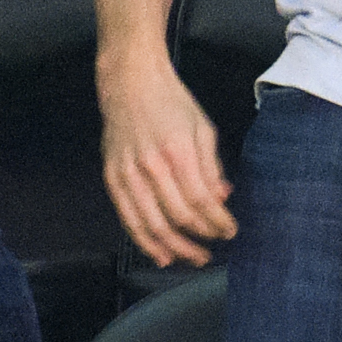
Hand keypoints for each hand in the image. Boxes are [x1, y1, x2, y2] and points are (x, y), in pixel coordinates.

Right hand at [100, 50, 236, 265]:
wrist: (130, 82)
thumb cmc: (168, 101)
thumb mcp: (202, 129)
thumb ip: (212, 168)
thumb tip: (221, 199)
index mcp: (178, 150)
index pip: (201, 200)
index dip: (218, 222)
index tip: (230, 231)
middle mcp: (151, 164)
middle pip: (178, 217)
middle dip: (200, 239)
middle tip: (213, 251)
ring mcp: (128, 172)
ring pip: (152, 224)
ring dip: (174, 248)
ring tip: (191, 258)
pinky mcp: (112, 177)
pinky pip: (128, 218)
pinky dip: (144, 241)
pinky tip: (159, 254)